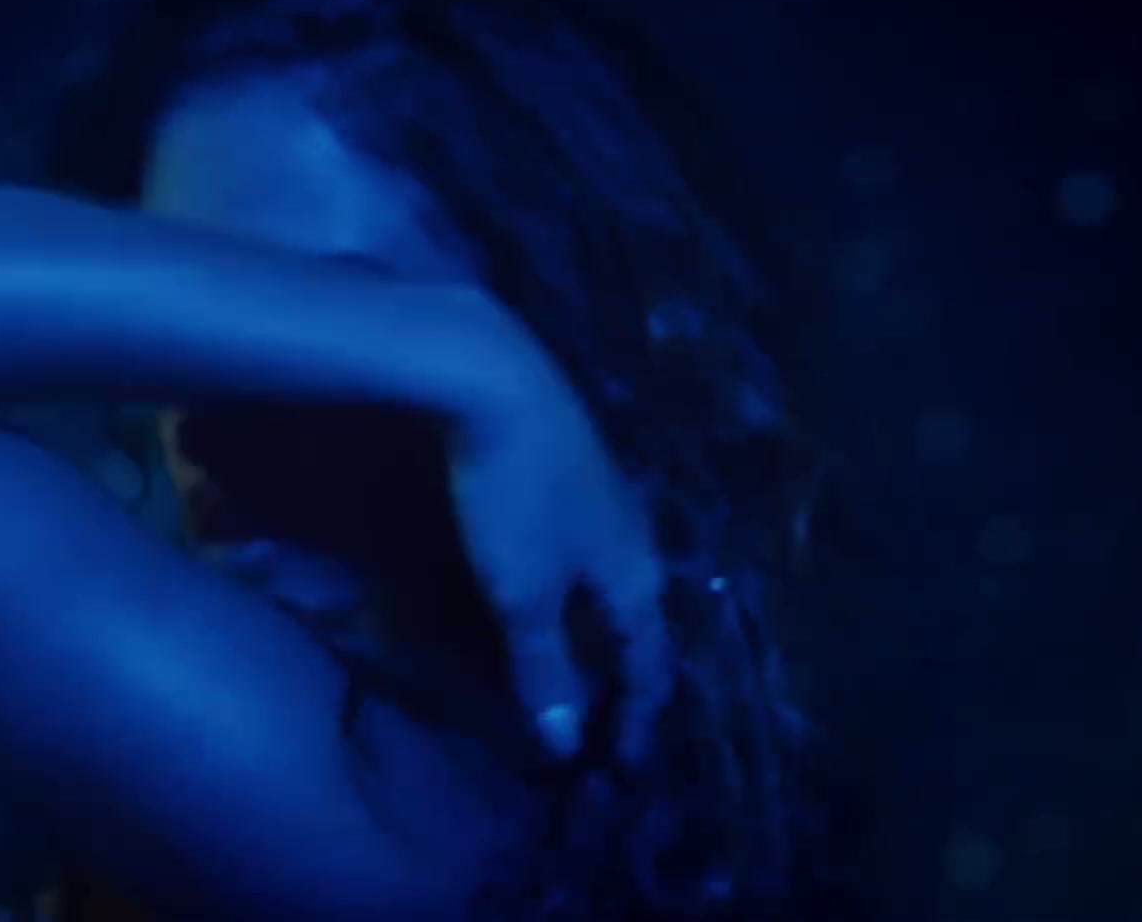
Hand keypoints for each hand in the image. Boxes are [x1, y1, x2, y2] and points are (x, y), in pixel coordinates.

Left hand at [447, 328, 670, 764]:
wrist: (493, 379)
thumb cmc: (514, 496)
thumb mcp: (522, 594)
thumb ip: (544, 666)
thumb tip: (566, 742)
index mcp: (636, 575)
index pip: (648, 662)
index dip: (635, 716)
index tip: (622, 762)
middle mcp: (635, 537)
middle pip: (639, 620)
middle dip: (627, 673)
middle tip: (611, 718)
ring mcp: (606, 496)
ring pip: (615, 581)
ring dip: (603, 629)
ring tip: (587, 661)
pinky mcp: (572, 466)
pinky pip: (590, 549)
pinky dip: (580, 589)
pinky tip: (559, 586)